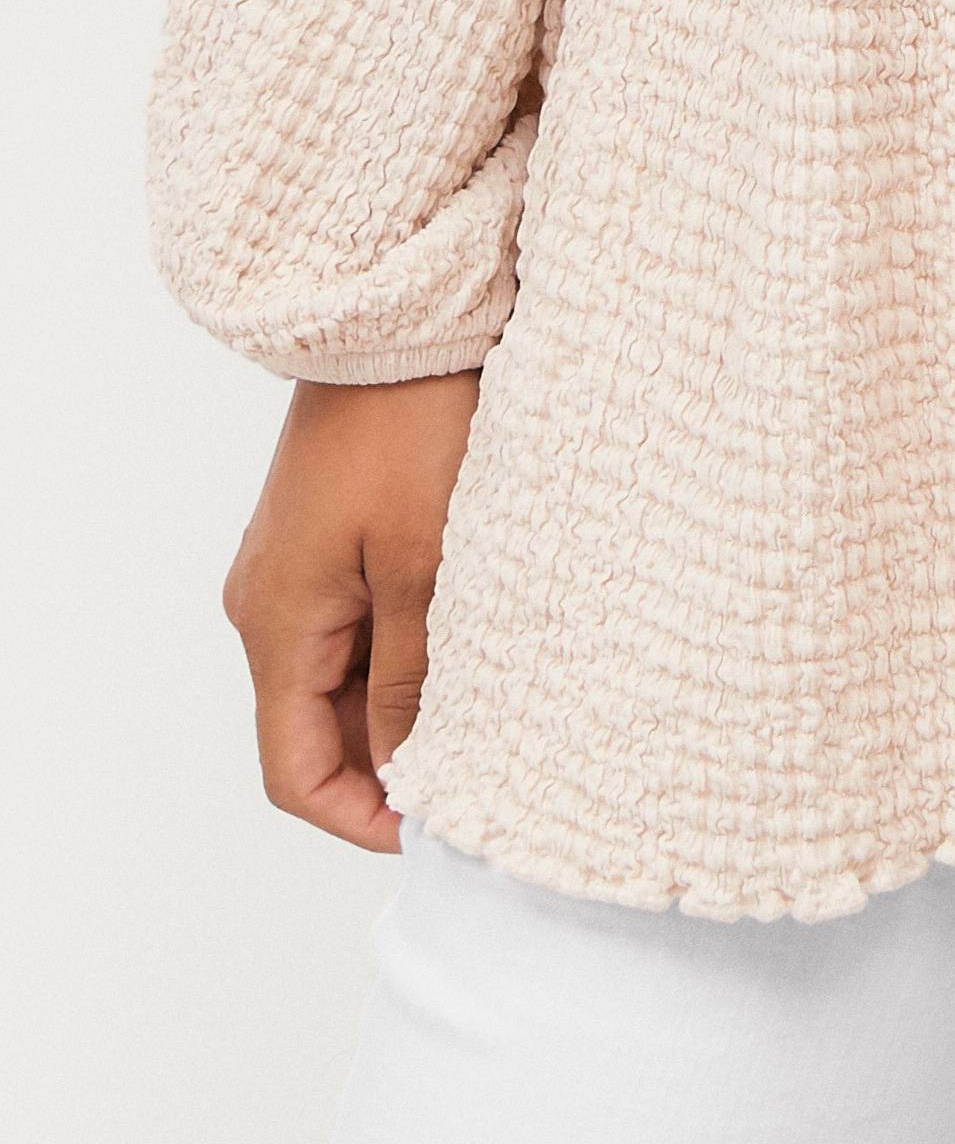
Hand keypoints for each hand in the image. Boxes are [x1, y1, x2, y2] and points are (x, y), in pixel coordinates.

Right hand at [220, 374, 480, 852]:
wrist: (399, 316)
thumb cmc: (414, 426)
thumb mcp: (426, 567)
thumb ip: (414, 678)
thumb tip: (405, 773)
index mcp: (278, 621)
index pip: (294, 771)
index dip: (360, 817)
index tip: (436, 826)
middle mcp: (270, 603)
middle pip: (319, 728)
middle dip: (393, 760)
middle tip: (485, 763)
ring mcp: (298, 568)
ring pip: (345, 676)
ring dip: (408, 700)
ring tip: (494, 702)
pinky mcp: (330, 536)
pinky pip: (359, 622)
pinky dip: (408, 647)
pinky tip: (474, 641)